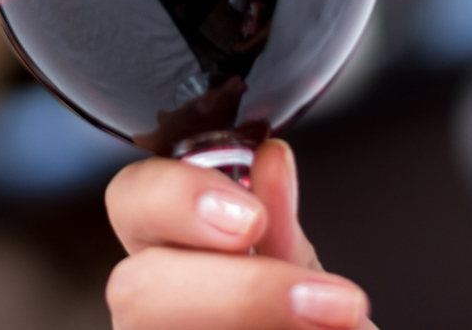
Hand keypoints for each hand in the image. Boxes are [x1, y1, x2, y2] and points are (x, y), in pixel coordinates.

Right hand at [103, 140, 374, 329]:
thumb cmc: (303, 323)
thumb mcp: (301, 277)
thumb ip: (280, 224)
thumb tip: (271, 159)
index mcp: (168, 252)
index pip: (132, 201)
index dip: (177, 200)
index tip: (252, 216)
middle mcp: (148, 308)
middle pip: (138, 290)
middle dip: (240, 293)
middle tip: (333, 303)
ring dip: (258, 325)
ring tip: (340, 327)